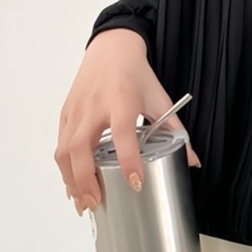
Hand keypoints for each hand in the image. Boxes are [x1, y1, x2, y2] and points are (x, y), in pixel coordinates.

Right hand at [54, 28, 200, 217]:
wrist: (111, 49)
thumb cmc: (136, 74)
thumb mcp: (160, 100)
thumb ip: (175, 130)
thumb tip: (191, 160)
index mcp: (121, 101)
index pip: (123, 135)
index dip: (129, 160)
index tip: (136, 182)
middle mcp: (94, 107)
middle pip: (81, 149)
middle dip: (87, 181)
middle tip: (98, 203)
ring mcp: (76, 111)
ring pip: (64, 151)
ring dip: (71, 180)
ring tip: (83, 201)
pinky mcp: (66, 114)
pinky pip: (60, 146)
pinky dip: (65, 169)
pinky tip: (74, 184)